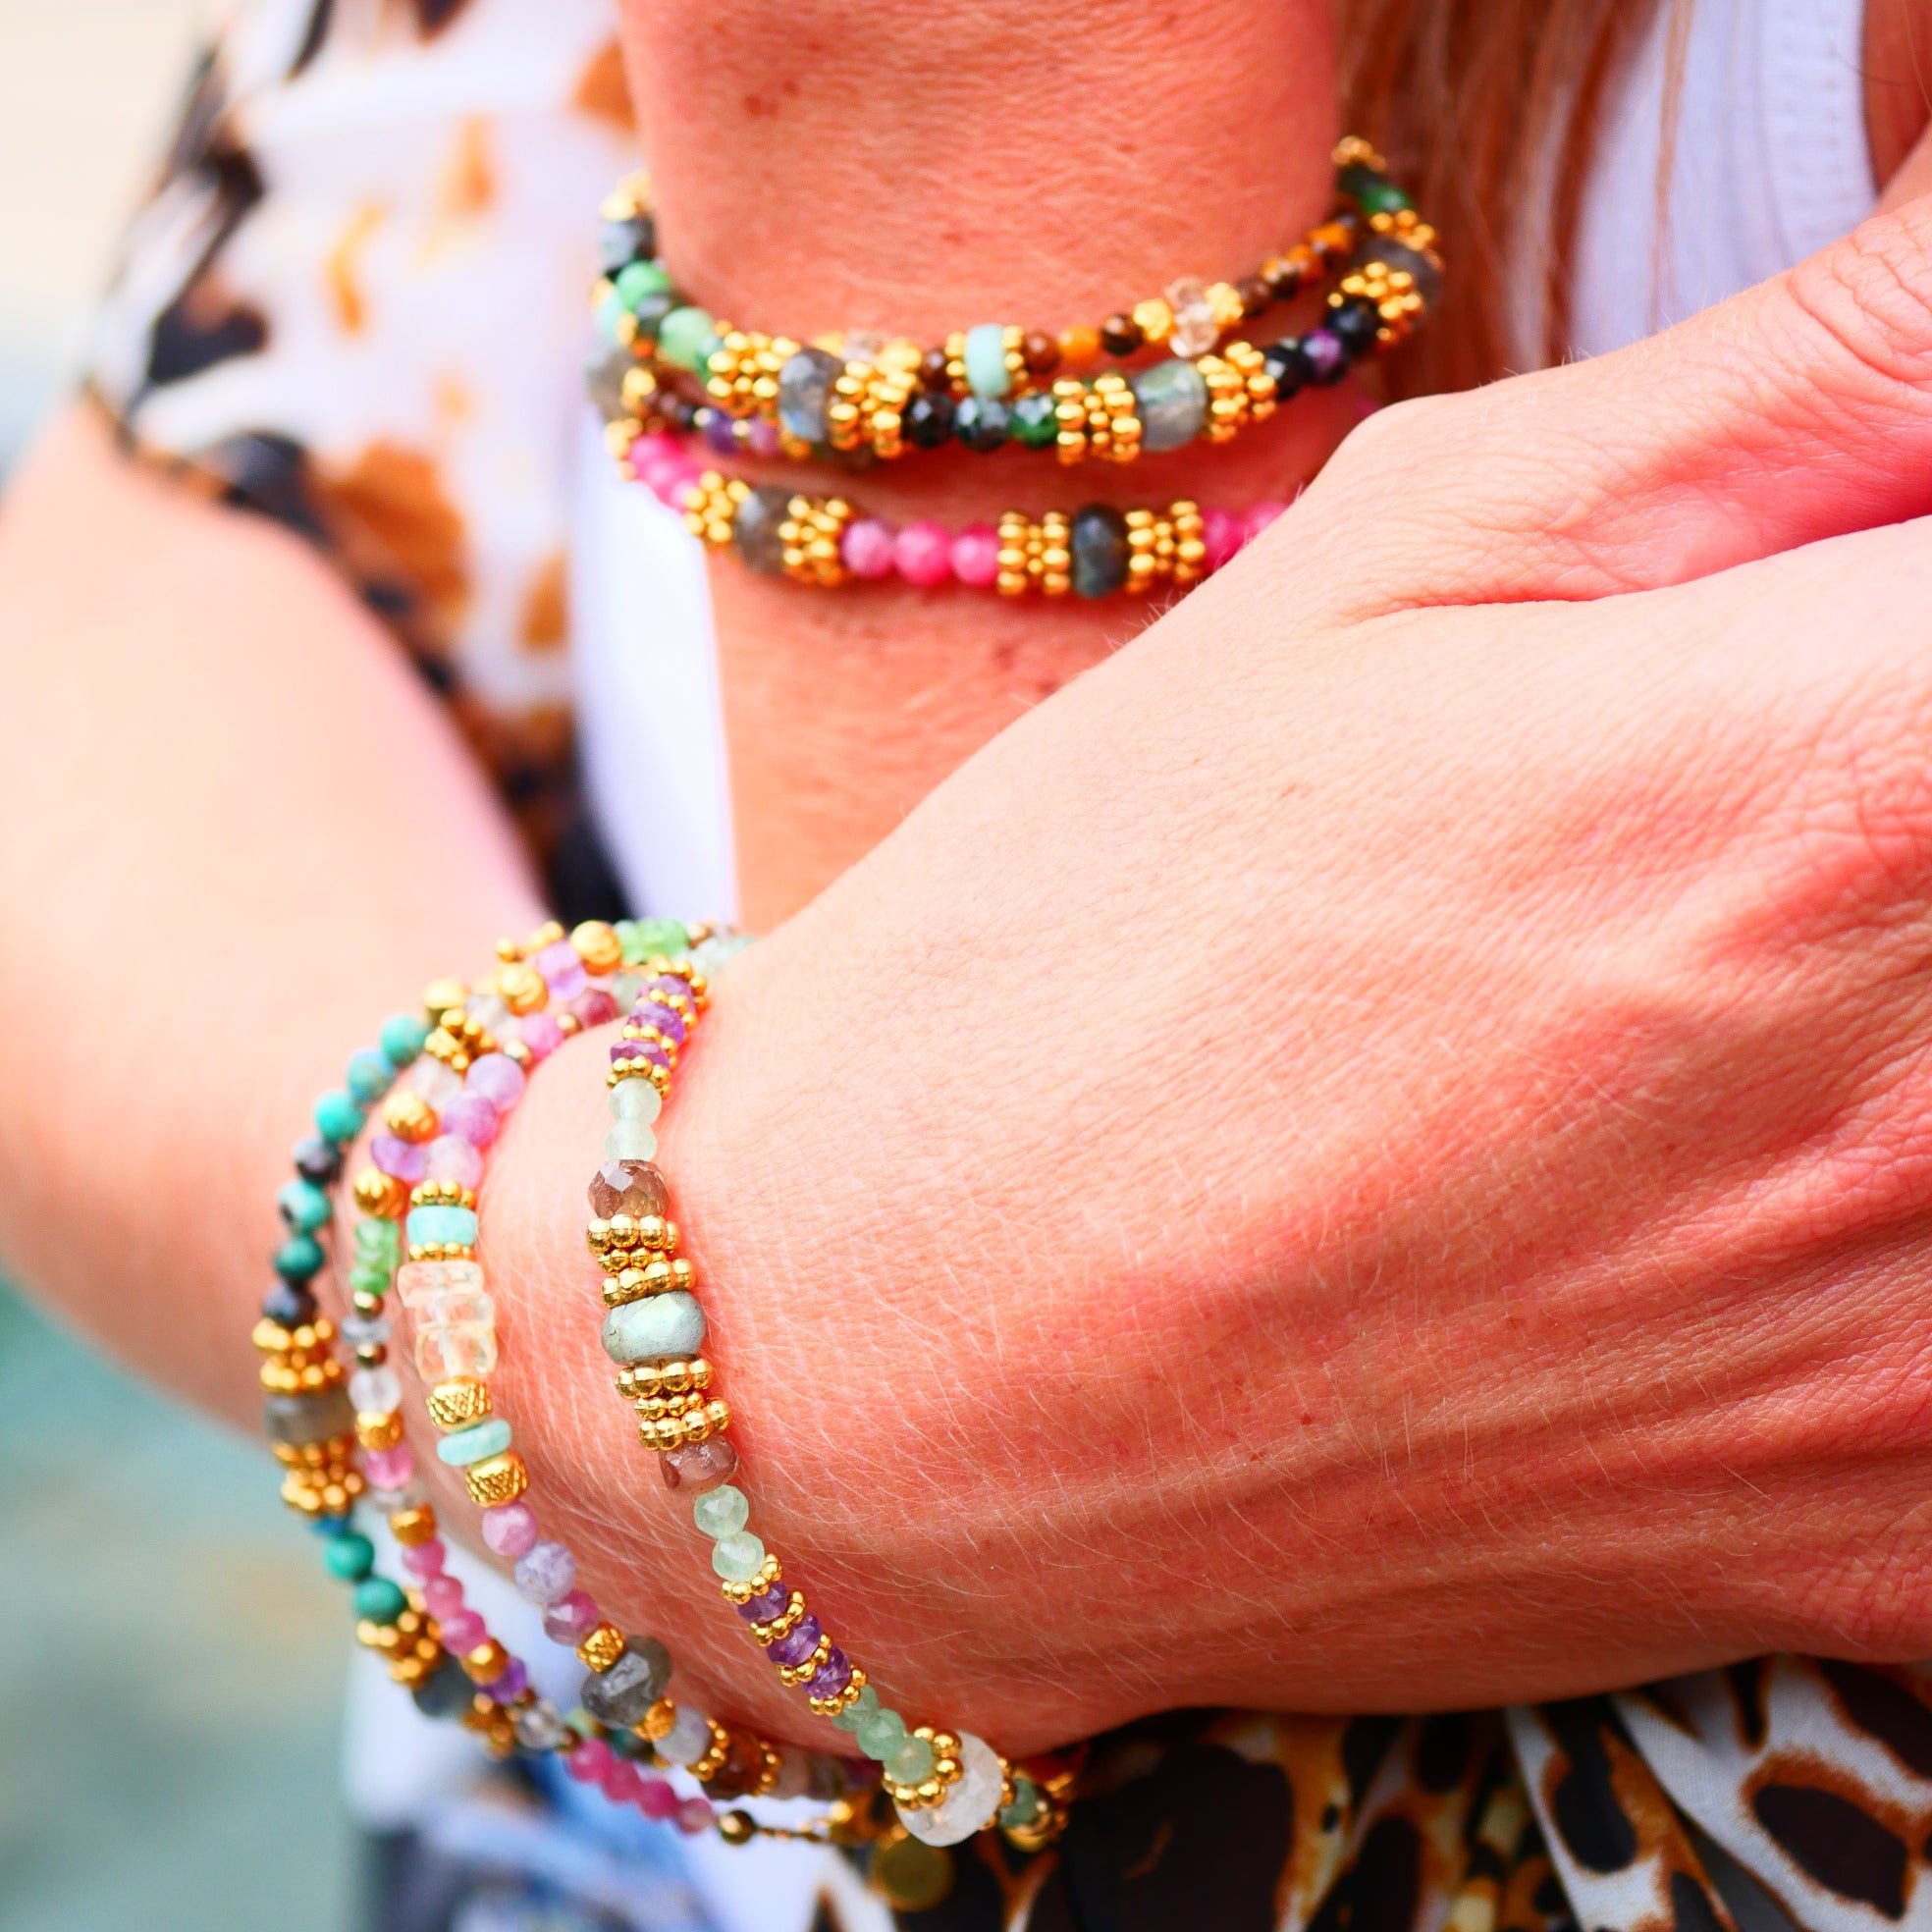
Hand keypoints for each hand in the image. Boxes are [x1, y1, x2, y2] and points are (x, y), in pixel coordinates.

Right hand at [466, 198, 1931, 1754]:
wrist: (889, 1370)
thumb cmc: (1079, 961)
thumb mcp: (1389, 577)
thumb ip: (1803, 379)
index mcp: (1860, 778)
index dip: (1924, 582)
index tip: (1849, 609)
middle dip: (1912, 800)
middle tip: (1729, 829)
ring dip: (1913, 1000)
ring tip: (1707, 1001)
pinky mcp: (1891, 1554)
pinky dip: (1921, 1254)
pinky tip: (1770, 1203)